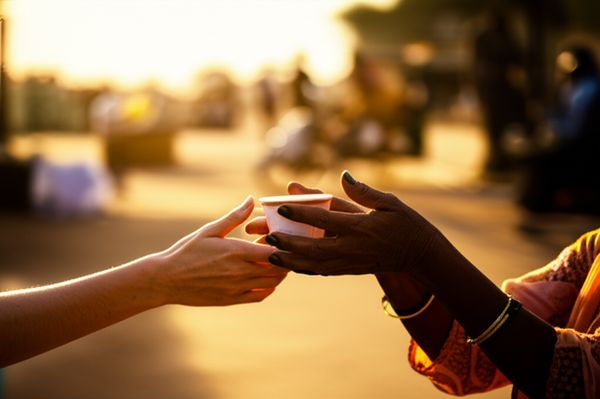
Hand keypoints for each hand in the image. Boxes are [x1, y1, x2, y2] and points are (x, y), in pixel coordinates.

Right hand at [154, 196, 287, 305]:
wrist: (166, 279)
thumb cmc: (187, 251)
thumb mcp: (210, 230)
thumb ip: (234, 217)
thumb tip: (251, 199)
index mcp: (237, 252)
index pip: (275, 251)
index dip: (285, 246)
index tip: (284, 239)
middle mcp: (240, 272)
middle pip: (277, 268)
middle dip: (285, 259)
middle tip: (285, 250)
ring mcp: (237, 288)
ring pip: (271, 283)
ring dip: (279, 273)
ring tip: (276, 263)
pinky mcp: (232, 300)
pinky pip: (259, 296)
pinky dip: (268, 288)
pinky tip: (266, 279)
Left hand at [265, 171, 445, 274]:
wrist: (421, 255)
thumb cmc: (407, 224)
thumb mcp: (390, 203)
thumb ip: (364, 192)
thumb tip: (344, 175)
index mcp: (362, 226)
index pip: (326, 218)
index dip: (302, 213)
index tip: (281, 207)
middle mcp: (353, 247)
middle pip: (314, 246)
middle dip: (289, 242)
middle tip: (268, 235)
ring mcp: (351, 261)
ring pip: (315, 263)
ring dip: (291, 260)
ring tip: (269, 255)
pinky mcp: (351, 270)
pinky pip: (324, 271)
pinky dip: (305, 269)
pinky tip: (289, 266)